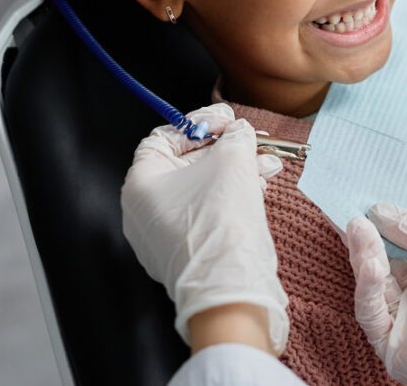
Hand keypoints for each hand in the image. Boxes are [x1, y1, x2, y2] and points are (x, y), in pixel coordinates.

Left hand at [121, 103, 288, 353]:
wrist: (230, 285)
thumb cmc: (220, 220)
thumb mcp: (232, 159)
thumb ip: (235, 136)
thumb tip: (239, 132)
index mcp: (140, 183)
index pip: (164, 137)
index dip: (198, 123)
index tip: (227, 120)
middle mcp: (144, 211)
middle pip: (187, 163)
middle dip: (225, 149)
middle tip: (250, 138)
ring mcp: (164, 236)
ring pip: (202, 189)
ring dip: (236, 171)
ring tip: (266, 163)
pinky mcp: (188, 253)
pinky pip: (208, 213)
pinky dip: (232, 197)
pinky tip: (261, 185)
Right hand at [346, 203, 406, 385]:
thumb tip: (378, 211)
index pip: (398, 254)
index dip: (380, 233)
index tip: (362, 211)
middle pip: (381, 270)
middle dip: (366, 243)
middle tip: (353, 219)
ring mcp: (405, 325)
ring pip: (372, 290)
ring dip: (364, 258)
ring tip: (358, 230)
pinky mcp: (392, 348)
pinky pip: (371, 315)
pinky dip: (367, 287)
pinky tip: (371, 263)